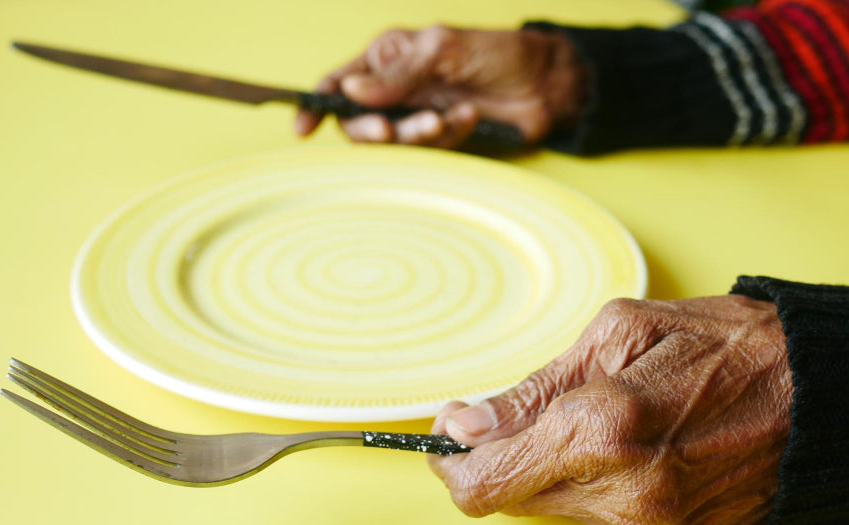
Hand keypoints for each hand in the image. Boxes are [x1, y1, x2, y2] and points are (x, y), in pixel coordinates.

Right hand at [293, 25, 584, 148]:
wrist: (546, 84)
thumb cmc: (498, 53)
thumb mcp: (444, 50)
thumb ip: (396, 74)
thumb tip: (348, 91)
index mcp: (388, 57)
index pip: (339, 83)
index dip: (315, 105)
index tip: (302, 129)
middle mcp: (398, 89)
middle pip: (360, 123)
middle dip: (374, 130)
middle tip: (393, 131)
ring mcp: (419, 116)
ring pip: (395, 142)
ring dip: (419, 135)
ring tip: (448, 118)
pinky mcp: (442, 140)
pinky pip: (428, 151)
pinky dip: (448, 137)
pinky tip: (470, 118)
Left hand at [429, 296, 793, 524]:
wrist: (821, 394)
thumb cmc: (725, 346)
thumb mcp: (616, 332)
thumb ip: (531, 390)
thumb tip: (467, 425)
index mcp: (602, 427)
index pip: (484, 483)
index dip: (454, 463)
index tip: (454, 436)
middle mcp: (625, 492)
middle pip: (515, 498)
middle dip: (515, 455)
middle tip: (551, 411)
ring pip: (560, 509)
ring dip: (566, 469)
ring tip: (618, 422)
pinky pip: (606, 522)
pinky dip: (607, 488)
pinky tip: (646, 452)